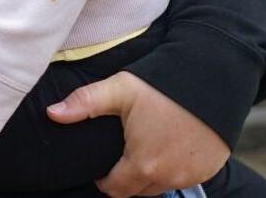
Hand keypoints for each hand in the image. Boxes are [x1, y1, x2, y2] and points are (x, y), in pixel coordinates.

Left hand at [47, 70, 226, 196]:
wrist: (213, 78)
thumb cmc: (164, 84)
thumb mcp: (119, 89)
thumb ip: (84, 103)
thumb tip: (52, 113)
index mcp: (143, 165)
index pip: (115, 190)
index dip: (104, 180)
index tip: (101, 168)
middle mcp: (169, 177)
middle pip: (138, 191)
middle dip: (126, 179)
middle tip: (120, 157)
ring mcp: (192, 175)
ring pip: (161, 187)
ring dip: (149, 176)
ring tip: (142, 152)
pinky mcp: (209, 168)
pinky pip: (184, 179)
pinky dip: (173, 170)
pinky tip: (166, 150)